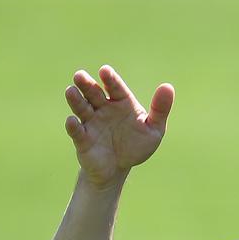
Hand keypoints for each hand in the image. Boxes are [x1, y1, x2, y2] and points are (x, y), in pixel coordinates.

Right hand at [63, 65, 173, 188]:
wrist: (118, 169)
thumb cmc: (136, 145)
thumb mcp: (153, 130)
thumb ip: (160, 110)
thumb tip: (168, 86)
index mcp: (120, 101)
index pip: (114, 87)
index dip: (110, 79)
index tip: (105, 71)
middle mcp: (102, 108)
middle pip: (93, 93)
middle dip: (86, 84)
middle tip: (79, 75)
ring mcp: (91, 123)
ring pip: (81, 107)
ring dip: (75, 100)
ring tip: (70, 91)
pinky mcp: (82, 139)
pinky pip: (77, 131)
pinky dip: (73, 126)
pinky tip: (72, 121)